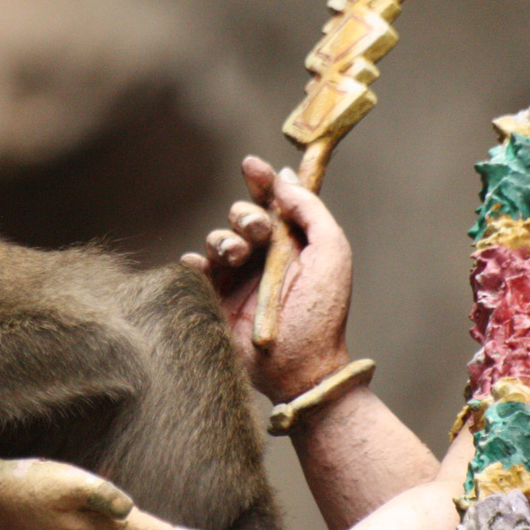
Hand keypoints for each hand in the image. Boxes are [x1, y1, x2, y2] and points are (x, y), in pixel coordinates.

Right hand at [182, 155, 354, 402]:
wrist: (299, 364)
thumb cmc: (322, 310)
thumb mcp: (332, 251)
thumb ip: (311, 210)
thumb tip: (285, 177)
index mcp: (294, 243)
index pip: (273, 202)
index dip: (261, 181)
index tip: (252, 165)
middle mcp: (265, 256)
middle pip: (241, 216)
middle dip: (245, 215)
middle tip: (257, 232)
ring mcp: (239, 278)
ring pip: (218, 238)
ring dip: (224, 239)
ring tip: (235, 256)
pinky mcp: (217, 300)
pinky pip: (197, 270)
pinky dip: (196, 262)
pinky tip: (202, 265)